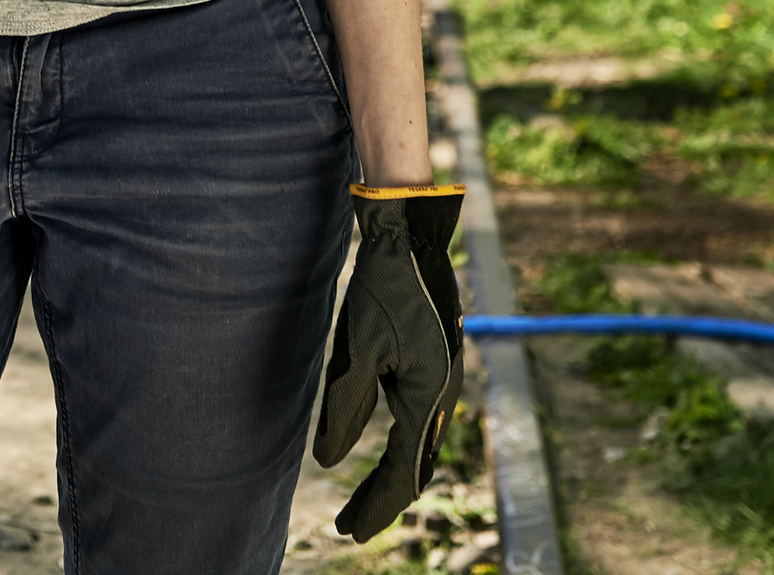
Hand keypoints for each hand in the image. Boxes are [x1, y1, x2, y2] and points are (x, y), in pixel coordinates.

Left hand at [314, 184, 465, 542]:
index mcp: (428, 397)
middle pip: (415, 467)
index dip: (375, 505)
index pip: (403, 472)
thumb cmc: (381, 289)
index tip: (349, 532)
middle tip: (351, 528)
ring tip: (364, 502)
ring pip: (420, 446)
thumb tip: (329, 461)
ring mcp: (444, 382)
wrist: (409, 240)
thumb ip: (344, 406)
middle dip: (382, 500)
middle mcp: (443, 396)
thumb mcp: (355, 348)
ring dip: (393, 476)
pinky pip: (421, 423)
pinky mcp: (436, 367)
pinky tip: (386, 452)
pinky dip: (403, 448)